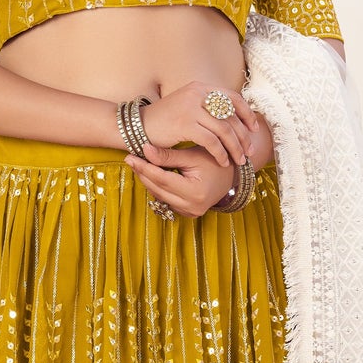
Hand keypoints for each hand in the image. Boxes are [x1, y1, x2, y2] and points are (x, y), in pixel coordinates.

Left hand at [124, 143, 241, 217]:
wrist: (232, 175)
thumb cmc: (215, 161)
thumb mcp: (192, 155)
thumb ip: (168, 155)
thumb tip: (144, 149)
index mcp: (195, 192)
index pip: (162, 180)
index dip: (145, 168)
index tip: (131, 157)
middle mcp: (192, 207)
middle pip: (158, 189)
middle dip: (143, 174)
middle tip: (131, 159)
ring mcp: (191, 212)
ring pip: (160, 196)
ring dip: (149, 181)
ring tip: (139, 164)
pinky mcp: (188, 213)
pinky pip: (167, 200)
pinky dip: (159, 188)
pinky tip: (152, 175)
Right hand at [138, 80, 257, 167]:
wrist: (137, 126)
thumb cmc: (164, 121)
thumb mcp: (187, 106)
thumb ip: (206, 108)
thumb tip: (230, 119)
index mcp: (201, 87)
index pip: (233, 98)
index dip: (247, 114)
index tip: (254, 130)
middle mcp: (198, 94)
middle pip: (231, 116)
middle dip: (244, 136)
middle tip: (250, 151)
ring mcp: (191, 108)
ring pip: (224, 130)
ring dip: (235, 147)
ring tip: (240, 160)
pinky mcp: (185, 124)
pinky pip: (211, 141)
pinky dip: (220, 153)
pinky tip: (223, 162)